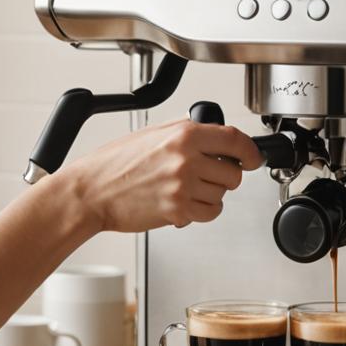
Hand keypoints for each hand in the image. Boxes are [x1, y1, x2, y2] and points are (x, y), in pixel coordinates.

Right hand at [66, 117, 262, 233]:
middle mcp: (186, 159)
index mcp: (183, 135)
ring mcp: (183, 186)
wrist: (92, 191)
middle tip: (206, 176)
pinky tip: (186, 203)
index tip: (253, 157)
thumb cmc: (114, 164)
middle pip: (234, 172)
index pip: (235, 140)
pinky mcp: (178, 210)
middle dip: (225, 176)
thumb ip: (185, 132)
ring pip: (222, 194)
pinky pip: (210, 213)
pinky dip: (203, 211)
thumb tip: (215, 135)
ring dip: (211, 194)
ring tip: (186, 189)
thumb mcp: (152, 134)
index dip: (250, 151)